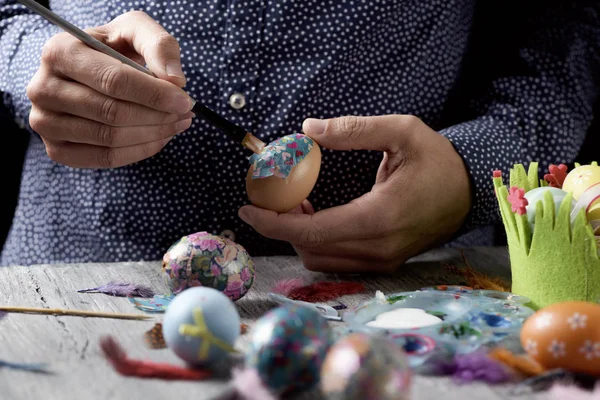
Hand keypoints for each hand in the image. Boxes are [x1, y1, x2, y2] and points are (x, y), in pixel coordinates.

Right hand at [26, 11, 193, 168]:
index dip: (155, 94)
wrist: (89, 70)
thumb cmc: (114, 48)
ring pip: (110, 139)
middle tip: (185, 113)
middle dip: (158, 116)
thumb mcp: (136, 31)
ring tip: (177, 122)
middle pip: (113, 113)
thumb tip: (176, 81)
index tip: (185, 100)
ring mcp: (45, 122)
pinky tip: (159, 137)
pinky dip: (140, 151)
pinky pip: (106, 159)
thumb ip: (159, 47)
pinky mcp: (57, 149)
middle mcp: (43, 88)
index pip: (114, 81)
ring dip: (154, 134)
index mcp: (60, 51)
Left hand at [238, 115, 472, 272]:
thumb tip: (308, 129)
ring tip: (300, 203)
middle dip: (283, 225)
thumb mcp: (403, 132)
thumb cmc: (438, 160)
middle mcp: (380, 247)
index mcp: (381, 217)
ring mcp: (383, 260)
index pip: (314, 231)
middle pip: (311, 248)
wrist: (470, 191)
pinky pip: (337, 262)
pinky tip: (319, 217)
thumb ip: (354, 130)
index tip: (247, 211)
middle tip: (278, 195)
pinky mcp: (385, 263)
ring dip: (300, 235)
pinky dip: (318, 243)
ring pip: (321, 259)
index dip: (275, 223)